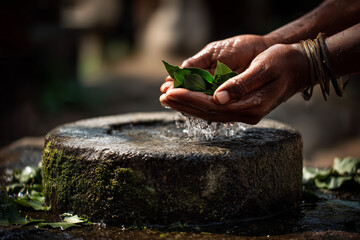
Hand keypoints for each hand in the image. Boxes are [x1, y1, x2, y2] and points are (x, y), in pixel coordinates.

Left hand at [160, 43, 309, 122]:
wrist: (299, 68)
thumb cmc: (283, 63)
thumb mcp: (264, 68)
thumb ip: (241, 84)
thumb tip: (218, 97)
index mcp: (251, 106)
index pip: (213, 105)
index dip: (190, 99)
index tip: (171, 92)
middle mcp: (246, 114)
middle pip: (208, 112)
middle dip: (184, 104)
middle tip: (162, 97)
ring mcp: (244, 113)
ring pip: (210, 113)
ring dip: (188, 106)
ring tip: (169, 99)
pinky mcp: (242, 108)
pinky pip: (216, 109)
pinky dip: (199, 104)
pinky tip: (187, 100)